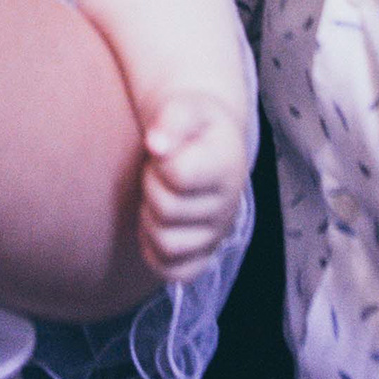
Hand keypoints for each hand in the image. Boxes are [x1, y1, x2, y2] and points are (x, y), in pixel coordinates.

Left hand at [138, 91, 254, 279]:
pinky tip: (156, 223)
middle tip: (158, 171)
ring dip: (150, 218)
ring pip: (167, 244)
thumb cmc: (192, 124)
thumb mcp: (185, 107)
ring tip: (159, 196)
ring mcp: (216, 235)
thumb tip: (157, 144)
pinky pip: (174, 272)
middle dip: (151, 186)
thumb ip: (172, 118)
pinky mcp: (203, 256)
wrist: (206, 142)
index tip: (163, 150)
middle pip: (167, 210)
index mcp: (228, 166)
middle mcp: (229, 206)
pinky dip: (155, 251)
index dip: (159, 162)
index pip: (178, 176)